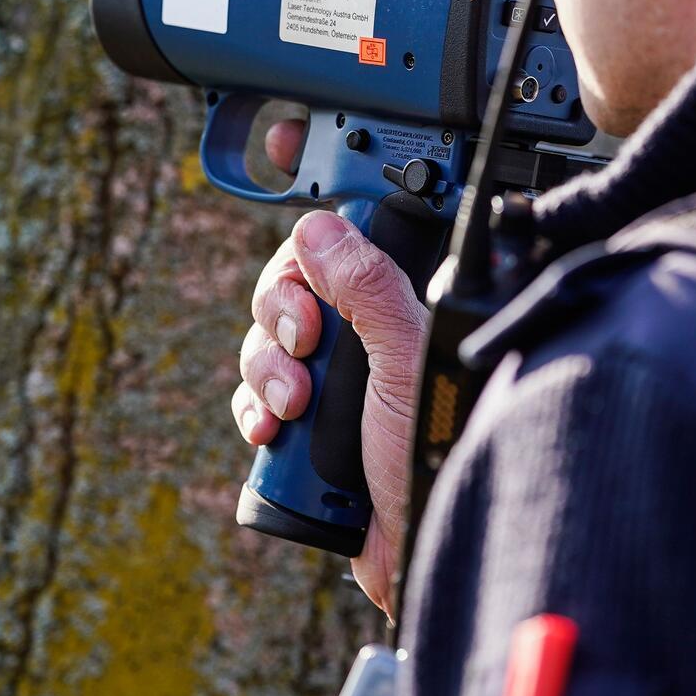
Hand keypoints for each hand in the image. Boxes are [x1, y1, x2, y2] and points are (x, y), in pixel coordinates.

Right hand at [233, 118, 429, 614]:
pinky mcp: (312, 428)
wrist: (421, 553)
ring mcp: (341, 381)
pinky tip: (273, 433)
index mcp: (408, 303)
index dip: (319, 191)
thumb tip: (318, 230)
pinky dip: (254, 411)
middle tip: (307, 345)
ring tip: (297, 410)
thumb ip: (367, 289)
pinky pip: (255, 398)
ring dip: (266, 372)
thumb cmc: (441, 454)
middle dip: (283, 312)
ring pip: (267, 340)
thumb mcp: (407, 359)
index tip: (283, 142)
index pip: (353, 230)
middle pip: (294, 282)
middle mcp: (374, 334)